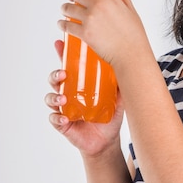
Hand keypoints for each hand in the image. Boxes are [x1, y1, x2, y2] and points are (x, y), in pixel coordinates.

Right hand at [46, 40, 123, 156]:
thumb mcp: (118, 96)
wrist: (108, 139)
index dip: (62, 54)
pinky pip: (54, 119)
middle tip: (63, 74)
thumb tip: (131, 66)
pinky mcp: (63, 124)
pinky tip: (64, 118)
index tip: (60, 43)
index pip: (69, 65)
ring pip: (51, 97)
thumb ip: (121, 83)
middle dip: (56, 74)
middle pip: (56, 79)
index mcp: (80, 83)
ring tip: (62, 98)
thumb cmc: (110, 115)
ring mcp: (64, 108)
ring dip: (54, 95)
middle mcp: (69, 93)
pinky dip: (57, 117)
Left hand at [58, 0, 141, 67]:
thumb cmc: (134, 35)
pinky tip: (63, 24)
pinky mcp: (84, 33)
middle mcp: (97, 5)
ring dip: (65, 9)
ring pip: (67, 8)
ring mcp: (89, 19)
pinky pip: (66, 25)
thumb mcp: (131, 10)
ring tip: (66, 10)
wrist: (131, 54)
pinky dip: (62, 24)